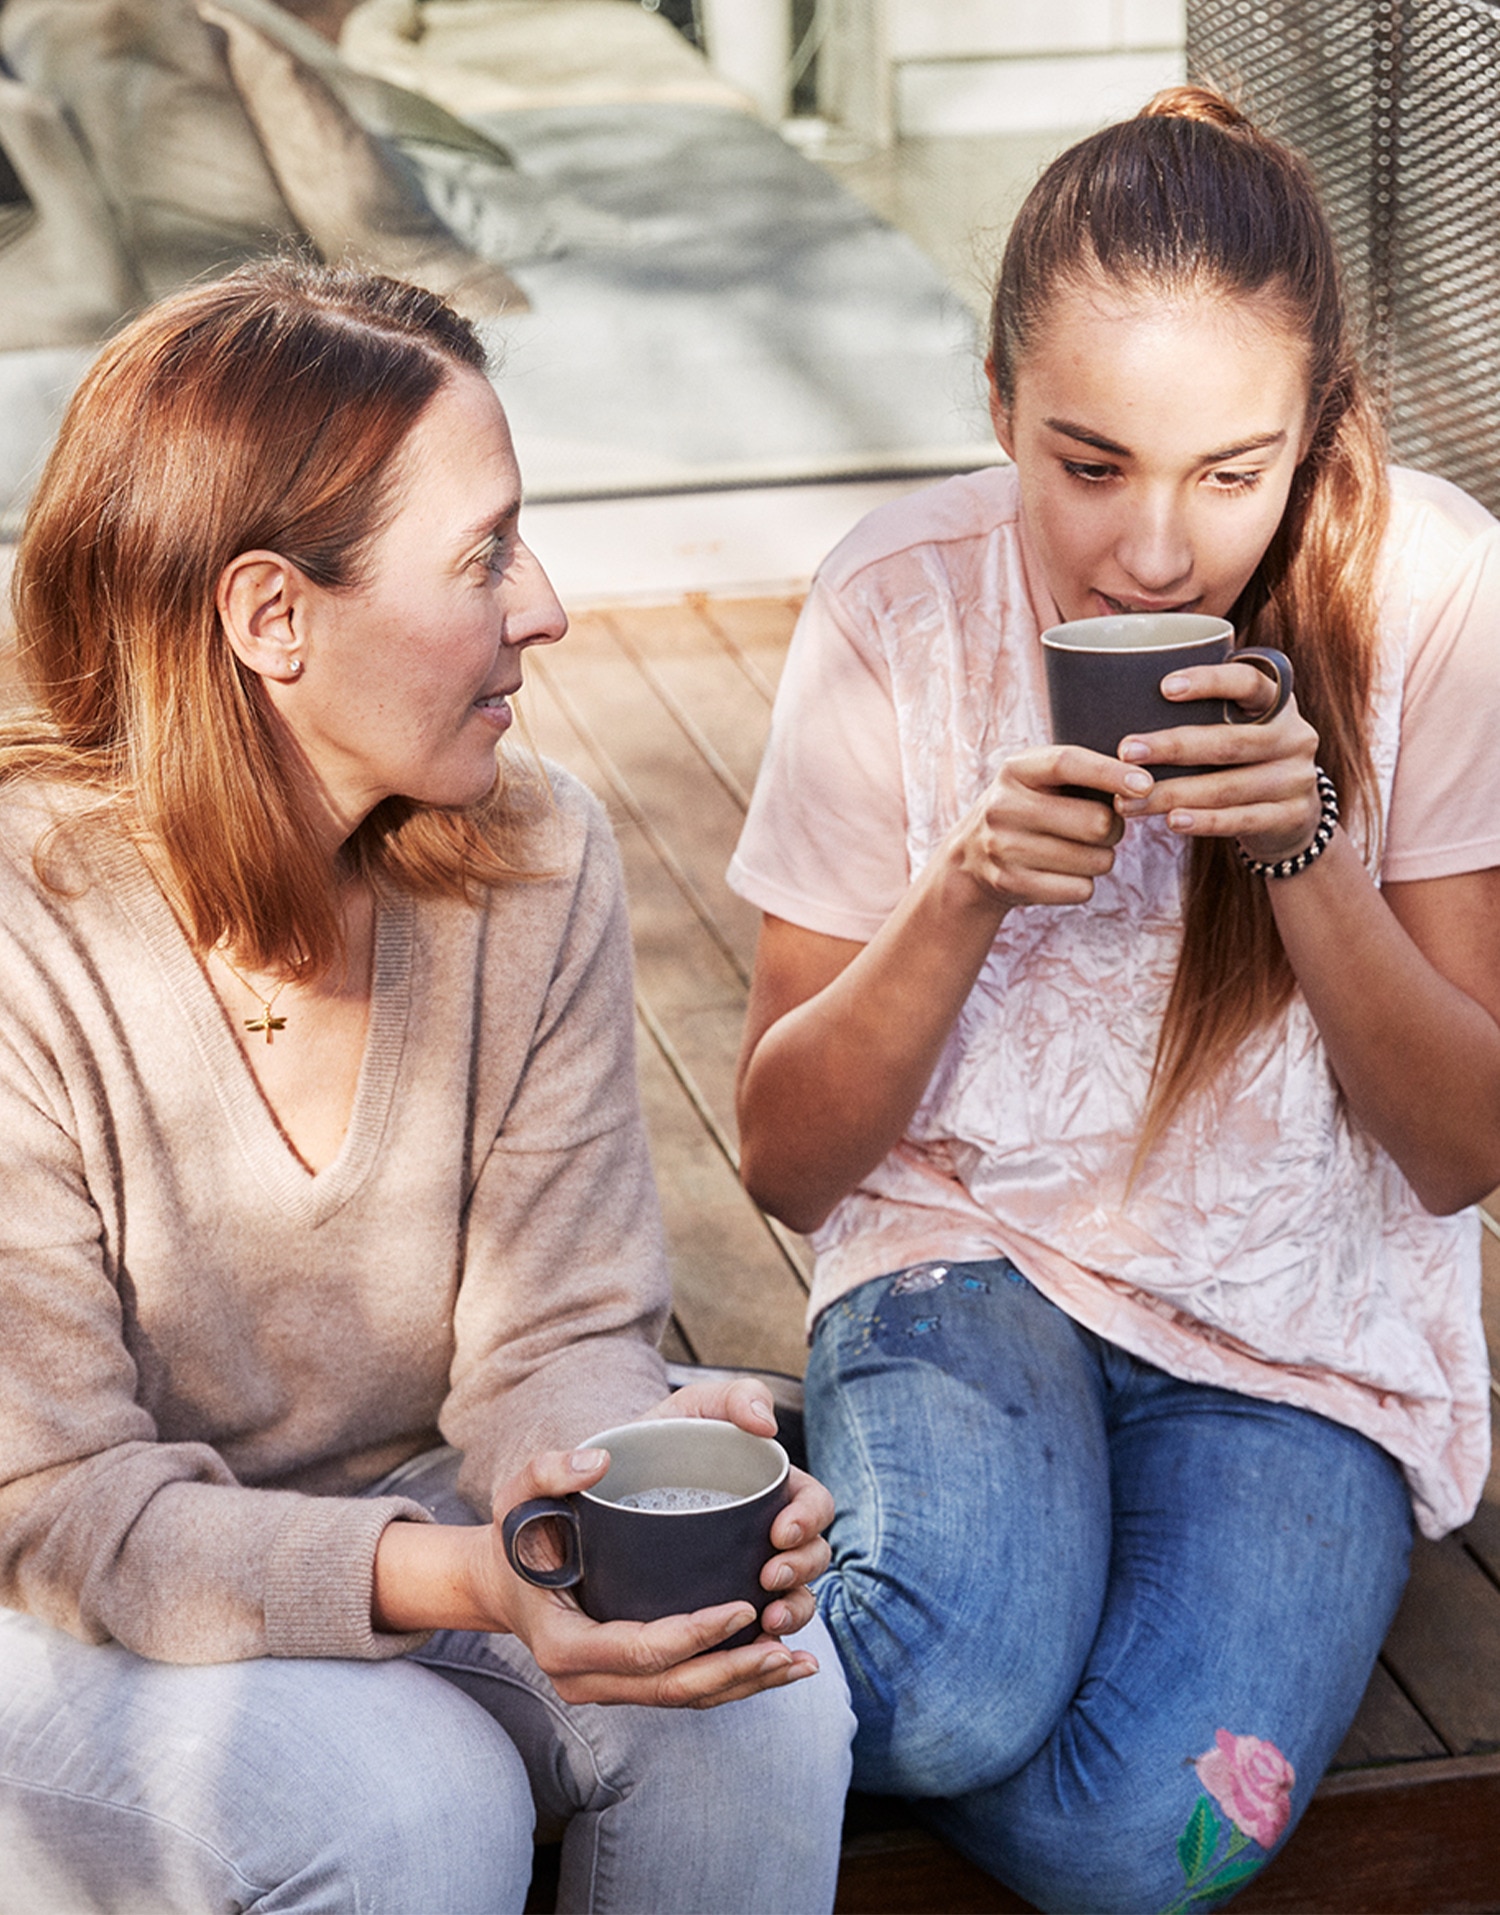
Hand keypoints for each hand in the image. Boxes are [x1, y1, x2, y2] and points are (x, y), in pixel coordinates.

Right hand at [474, 1440, 821, 1708]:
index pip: (642, 1649)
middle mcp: (585, 1678)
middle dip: (736, 1672)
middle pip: (674, 1687)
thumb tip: (601, 1462)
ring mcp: (606, 1688)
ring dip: (746, 1684)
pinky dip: (731, 1682)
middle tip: (790, 1648)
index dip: (697, 1635)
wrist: (500, 1579)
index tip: (744, 1605)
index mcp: (562, 1641)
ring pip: (686, 1698)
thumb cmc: (517, 1533)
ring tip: (800, 1663)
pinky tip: (775, 1662)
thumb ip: (550, 1469)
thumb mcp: (520, 1492)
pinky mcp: (626, 1684)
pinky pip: (684, 1692)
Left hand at [643, 1376, 832, 1639]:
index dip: (809, 1520)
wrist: (598, 1488)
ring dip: (794, 1612)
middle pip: (812, 1557)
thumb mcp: (690, 1407)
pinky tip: (756, 1652)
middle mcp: (766, 1534)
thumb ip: (731, 1397)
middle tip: (769, 1579)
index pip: (813, 1505)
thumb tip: (765, 1423)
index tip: (780, 1532)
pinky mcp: (721, 1606)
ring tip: (768, 1622)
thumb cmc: (653, 1442)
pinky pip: (755, 1636)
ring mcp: (746, 1572)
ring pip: (794, 1600)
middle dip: (802, 1571)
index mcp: (770, 1488)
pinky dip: (765, 1646)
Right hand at [946, 746, 1143, 910]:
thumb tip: (1141, 786)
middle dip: (1114, 828)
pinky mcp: (1010, 884)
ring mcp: (1003, 848)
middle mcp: (1003, 806)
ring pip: (1095, 860)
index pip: (1067, 763)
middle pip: (1095, 822)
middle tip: (1103, 828)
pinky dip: (1082, 883)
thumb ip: (1081, 774)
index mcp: (1016, 769)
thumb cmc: (1028, 810)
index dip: (1110, 773)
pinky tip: (1061, 873)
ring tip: (1077, 850)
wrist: (970, 859)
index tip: (1145, 785)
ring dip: (1100, 858)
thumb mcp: (1038, 780)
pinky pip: (1080, 889)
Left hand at [1113, 659, 1322, 863]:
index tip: (1164, 688)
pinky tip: (1172, 822)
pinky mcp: (1291, 816)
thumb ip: (1200, 712)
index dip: (1209, 682)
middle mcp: (1294, 736)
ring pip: (1229, 787)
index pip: (1248, 682)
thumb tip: (1117, 699)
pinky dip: (1204, 822)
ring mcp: (1297, 778)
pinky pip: (1241, 819)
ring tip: (1129, 801)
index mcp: (1277, 701)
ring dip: (1174, 793)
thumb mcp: (1235, 727)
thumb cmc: (1241, 760)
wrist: (1291, 816)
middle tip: (1126, 752)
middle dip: (1173, 747)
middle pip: (1230, 742)